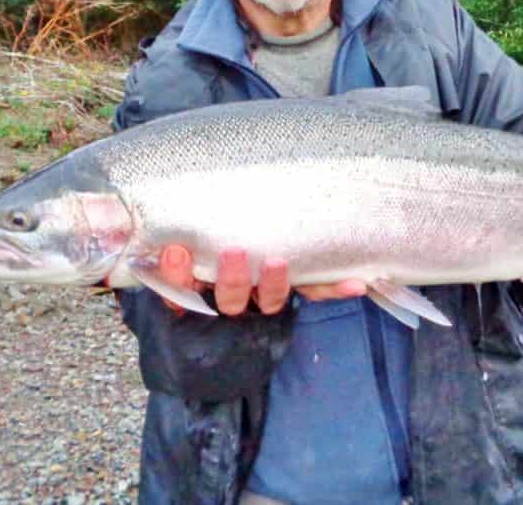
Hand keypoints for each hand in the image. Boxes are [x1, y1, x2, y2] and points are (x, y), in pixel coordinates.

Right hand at [157, 245, 365, 315]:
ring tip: (278, 262)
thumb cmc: (211, 233)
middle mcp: (233, 296)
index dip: (177, 278)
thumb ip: (179, 230)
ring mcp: (265, 295)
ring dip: (275, 285)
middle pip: (230, 300)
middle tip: (234, 252)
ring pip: (270, 301)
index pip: (181, 291)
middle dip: (232, 279)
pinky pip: (315, 291)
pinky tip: (356, 283)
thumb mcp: (189, 230)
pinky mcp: (297, 288)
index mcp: (200, 284)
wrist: (257, 229)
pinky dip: (335, 287)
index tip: (176, 253)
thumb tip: (165, 220)